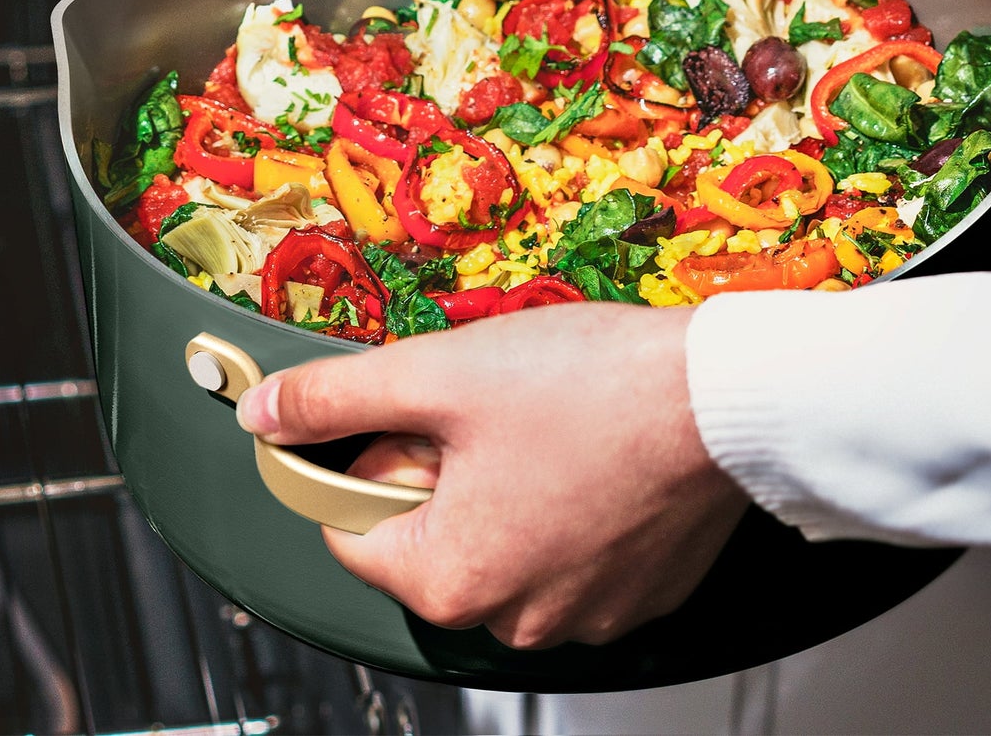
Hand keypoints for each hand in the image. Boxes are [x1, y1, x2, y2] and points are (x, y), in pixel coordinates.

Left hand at [235, 306, 745, 649]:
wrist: (722, 396)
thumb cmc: (592, 386)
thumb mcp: (438, 372)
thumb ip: (337, 396)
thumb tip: (268, 412)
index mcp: (451, 579)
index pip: (348, 529)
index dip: (359, 458)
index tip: (400, 413)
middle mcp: (515, 618)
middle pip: (424, 538)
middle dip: (434, 470)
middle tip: (477, 408)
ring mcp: (582, 613)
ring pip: (497, 542)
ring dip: (498, 485)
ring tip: (536, 422)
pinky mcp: (635, 592)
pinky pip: (563, 550)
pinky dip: (560, 502)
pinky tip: (582, 447)